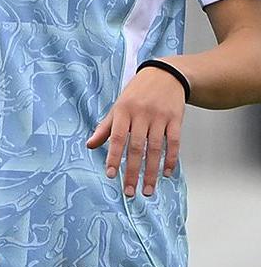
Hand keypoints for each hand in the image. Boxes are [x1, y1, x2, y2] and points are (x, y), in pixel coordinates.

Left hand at [87, 64, 184, 197]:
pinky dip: (171, 159)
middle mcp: (142, 115)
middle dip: (133, 172)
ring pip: (156, 149)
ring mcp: (160, 117)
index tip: (111, 175)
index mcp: (124, 112)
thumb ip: (105, 128)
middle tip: (130, 192)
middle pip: (137, 148)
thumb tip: (90, 146)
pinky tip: (166, 173)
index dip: (114, 157)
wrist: (166, 74)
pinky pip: (174, 142)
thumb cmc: (137, 93)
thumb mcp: (118, 107)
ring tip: (147, 190)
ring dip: (152, 172)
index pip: (117, 138)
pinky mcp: (176, 119)